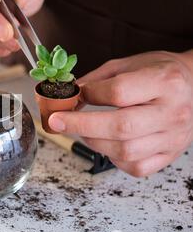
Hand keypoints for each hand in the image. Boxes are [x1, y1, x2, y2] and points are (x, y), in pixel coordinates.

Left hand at [48, 51, 192, 176]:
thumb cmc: (160, 73)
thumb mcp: (129, 64)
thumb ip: (98, 80)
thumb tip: (68, 95)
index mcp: (165, 82)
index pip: (119, 92)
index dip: (89, 95)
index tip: (72, 96)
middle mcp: (173, 112)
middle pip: (121, 127)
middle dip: (81, 125)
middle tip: (57, 121)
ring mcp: (173, 137)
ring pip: (126, 151)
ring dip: (94, 142)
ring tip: (83, 131)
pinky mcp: (170, 155)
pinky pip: (137, 167)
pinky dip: (114, 159)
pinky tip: (107, 145)